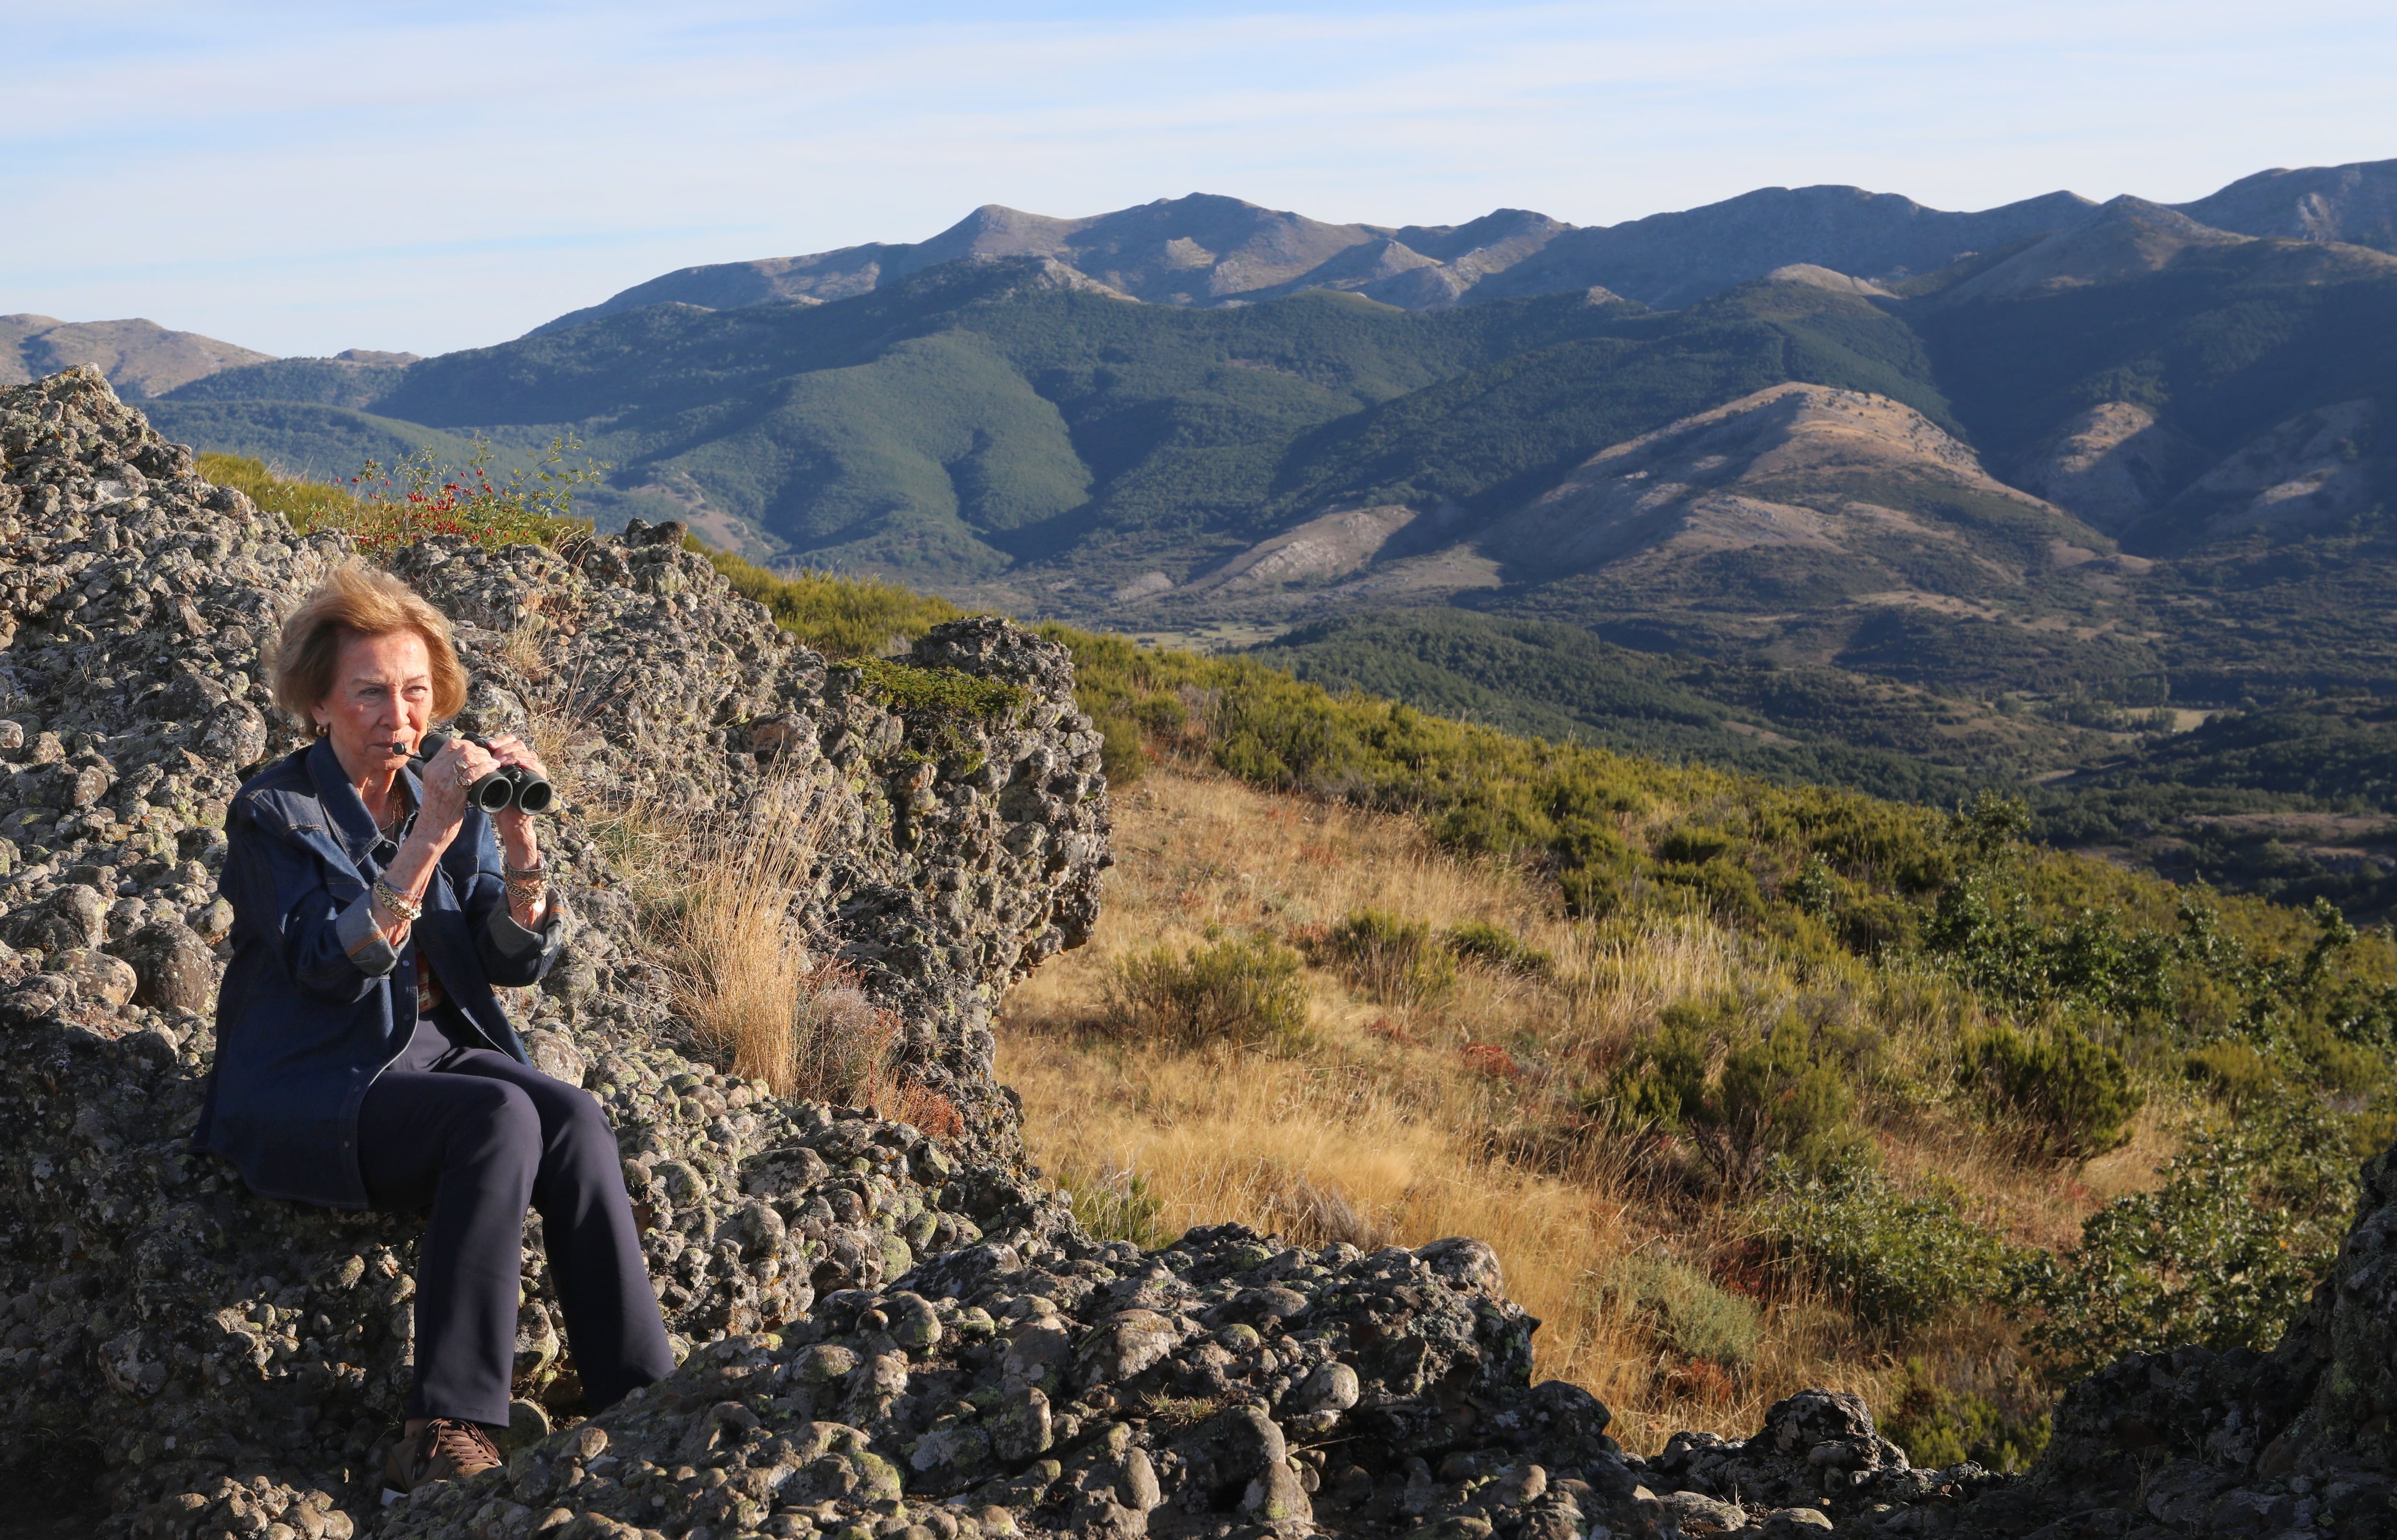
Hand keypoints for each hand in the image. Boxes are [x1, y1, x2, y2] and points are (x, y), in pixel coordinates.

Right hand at [414, 735, 501, 843]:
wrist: (432, 827)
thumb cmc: (440, 807)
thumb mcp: (438, 784)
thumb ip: (447, 772)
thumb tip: (467, 762)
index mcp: (431, 767)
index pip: (451, 743)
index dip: (469, 744)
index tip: (479, 752)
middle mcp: (435, 770)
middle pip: (462, 748)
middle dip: (480, 751)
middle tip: (489, 759)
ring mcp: (443, 780)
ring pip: (468, 758)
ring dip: (484, 758)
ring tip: (493, 764)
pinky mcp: (452, 791)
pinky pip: (471, 773)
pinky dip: (485, 768)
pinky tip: (492, 768)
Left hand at [479, 734, 547, 862]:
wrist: (509, 821)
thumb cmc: (498, 801)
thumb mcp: (489, 781)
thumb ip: (484, 768)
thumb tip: (469, 753)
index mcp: (513, 760)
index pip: (511, 741)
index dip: (502, 740)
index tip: (489, 746)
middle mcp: (525, 763)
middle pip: (520, 745)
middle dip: (506, 748)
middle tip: (494, 755)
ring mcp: (534, 771)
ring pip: (529, 753)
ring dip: (515, 755)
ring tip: (502, 761)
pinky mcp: (541, 781)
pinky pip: (540, 768)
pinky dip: (531, 764)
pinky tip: (521, 764)